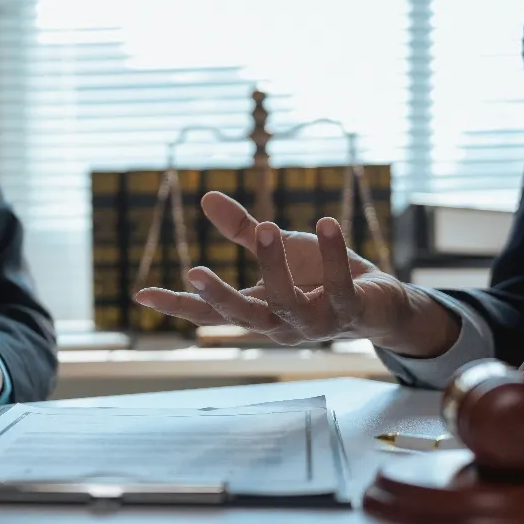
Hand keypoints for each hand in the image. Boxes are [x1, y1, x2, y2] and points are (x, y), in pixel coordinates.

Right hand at [134, 191, 459, 354]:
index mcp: (257, 312)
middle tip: (193, 272)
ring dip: (273, 266)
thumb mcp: (277, 249)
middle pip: (243, 317)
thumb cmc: (321, 278)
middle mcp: (281, 325)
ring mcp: (315, 323)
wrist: (382, 302)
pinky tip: (327, 222)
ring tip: (263, 227)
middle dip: (219, 297)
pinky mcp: (350, 311)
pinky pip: (338, 285)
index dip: (176, 304)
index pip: (209, 313)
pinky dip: (334, 253)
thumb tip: (205, 197)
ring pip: (288, 304)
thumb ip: (242, 229)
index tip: (141, 293)